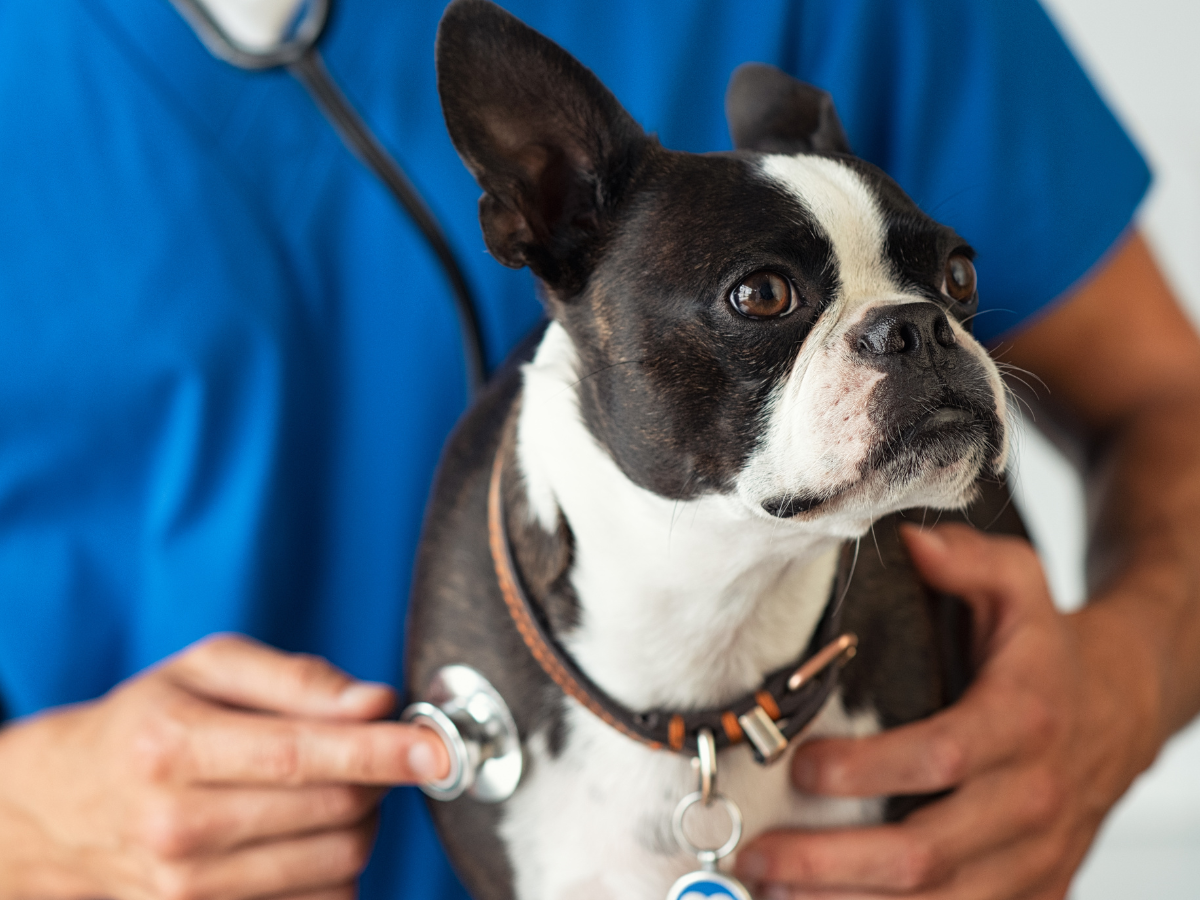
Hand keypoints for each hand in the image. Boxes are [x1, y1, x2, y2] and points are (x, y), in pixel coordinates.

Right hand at [0, 634, 448, 899]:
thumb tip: (376, 702)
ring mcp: (190, 889)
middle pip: (332, 813)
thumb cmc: (148, 722)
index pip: (302, 757)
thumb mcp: (207, 669)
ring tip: (337, 788)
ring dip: (364, 823)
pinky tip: (312, 831)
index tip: (437, 748)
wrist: (63, 806)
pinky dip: (339, 864)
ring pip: (336, 864)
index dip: (382, 753)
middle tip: (381, 751)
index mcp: (175, 748)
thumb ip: (297, 678)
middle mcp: (178, 827)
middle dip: (381, 779)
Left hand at [735, 524, 1161, 898]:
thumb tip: (910, 543)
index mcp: (1022, 719)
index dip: (866, 770)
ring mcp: (1034, 854)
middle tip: (758, 854)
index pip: (940, 757)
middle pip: (927, 852)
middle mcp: (1032, 798)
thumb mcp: (1019, 583)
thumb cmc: (1047, 648)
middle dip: (833, 862)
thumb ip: (967, 558)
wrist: (1123, 708)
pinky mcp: (1033, 889)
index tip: (799, 766)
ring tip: (773, 894)